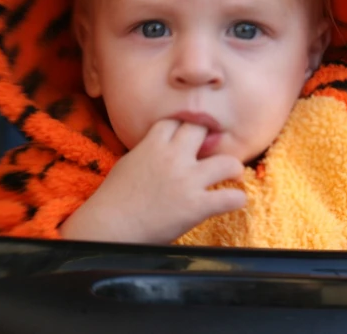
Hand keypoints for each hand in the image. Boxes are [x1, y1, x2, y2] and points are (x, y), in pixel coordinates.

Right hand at [60, 120, 246, 243]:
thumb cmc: (114, 199)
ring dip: (233, 168)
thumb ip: (149, 151)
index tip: (190, 136)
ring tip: (233, 174)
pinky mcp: (196, 206)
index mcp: (153, 144)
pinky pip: (230, 198)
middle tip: (213, 151)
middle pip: (203, 130)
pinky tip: (234, 201)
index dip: (186, 126)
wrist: (109, 227)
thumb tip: (162, 147)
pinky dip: (237, 199)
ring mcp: (187, 181)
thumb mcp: (129, 162)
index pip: (178, 119)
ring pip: (227, 162)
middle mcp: (173, 157)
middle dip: (209, 138)